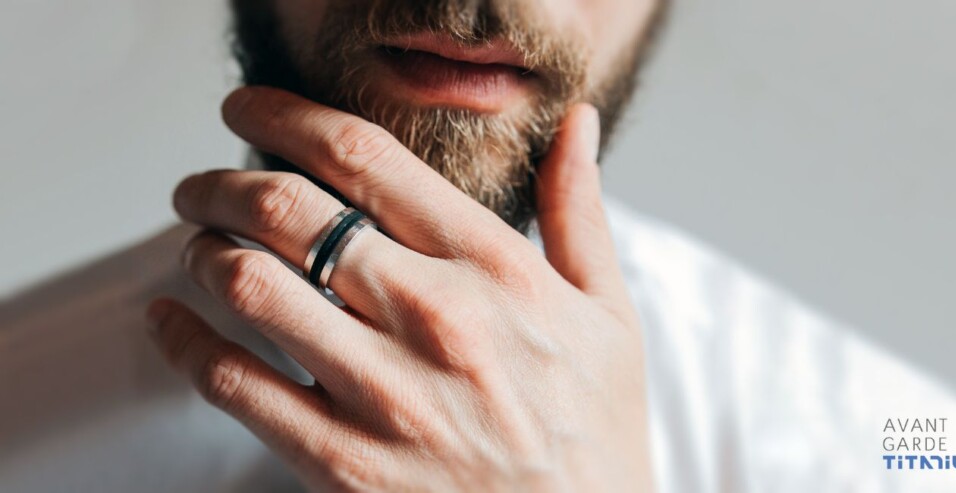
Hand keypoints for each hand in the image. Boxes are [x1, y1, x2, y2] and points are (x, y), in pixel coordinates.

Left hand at [148, 87, 652, 491]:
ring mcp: (387, 394)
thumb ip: (579, 213)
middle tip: (203, 187)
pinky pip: (236, 386)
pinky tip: (173, 322)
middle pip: (290, 211)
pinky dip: (185, 343)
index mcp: (496, 269)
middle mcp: (437, 319)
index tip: (251, 109)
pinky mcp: (344, 465)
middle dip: (225, 184)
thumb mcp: (609, 316)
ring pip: (251, 287)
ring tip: (198, 247)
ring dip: (204, 252)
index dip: (288, 118)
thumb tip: (576, 125)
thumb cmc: (594, 436)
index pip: (367, 160)